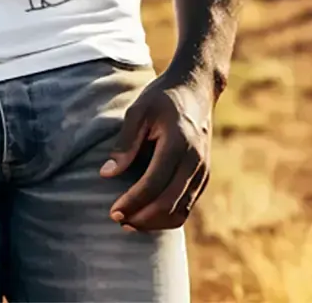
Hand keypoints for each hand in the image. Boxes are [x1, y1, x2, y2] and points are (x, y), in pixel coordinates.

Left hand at [99, 71, 216, 231]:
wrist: (197, 89)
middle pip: (168, 203)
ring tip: (129, 222)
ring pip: (181, 211)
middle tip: (117, 219)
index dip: (133, 202)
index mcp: (178, 143)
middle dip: (141, 218)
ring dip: (154, 222)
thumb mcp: (138, 111)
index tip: (113, 211)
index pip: (154, 184)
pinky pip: (187, 206)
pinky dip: (167, 216)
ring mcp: (203, 170)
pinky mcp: (204, 176)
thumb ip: (124, 143)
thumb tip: (107, 173)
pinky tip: (147, 215)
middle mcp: (194, 161)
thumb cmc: (162, 98)